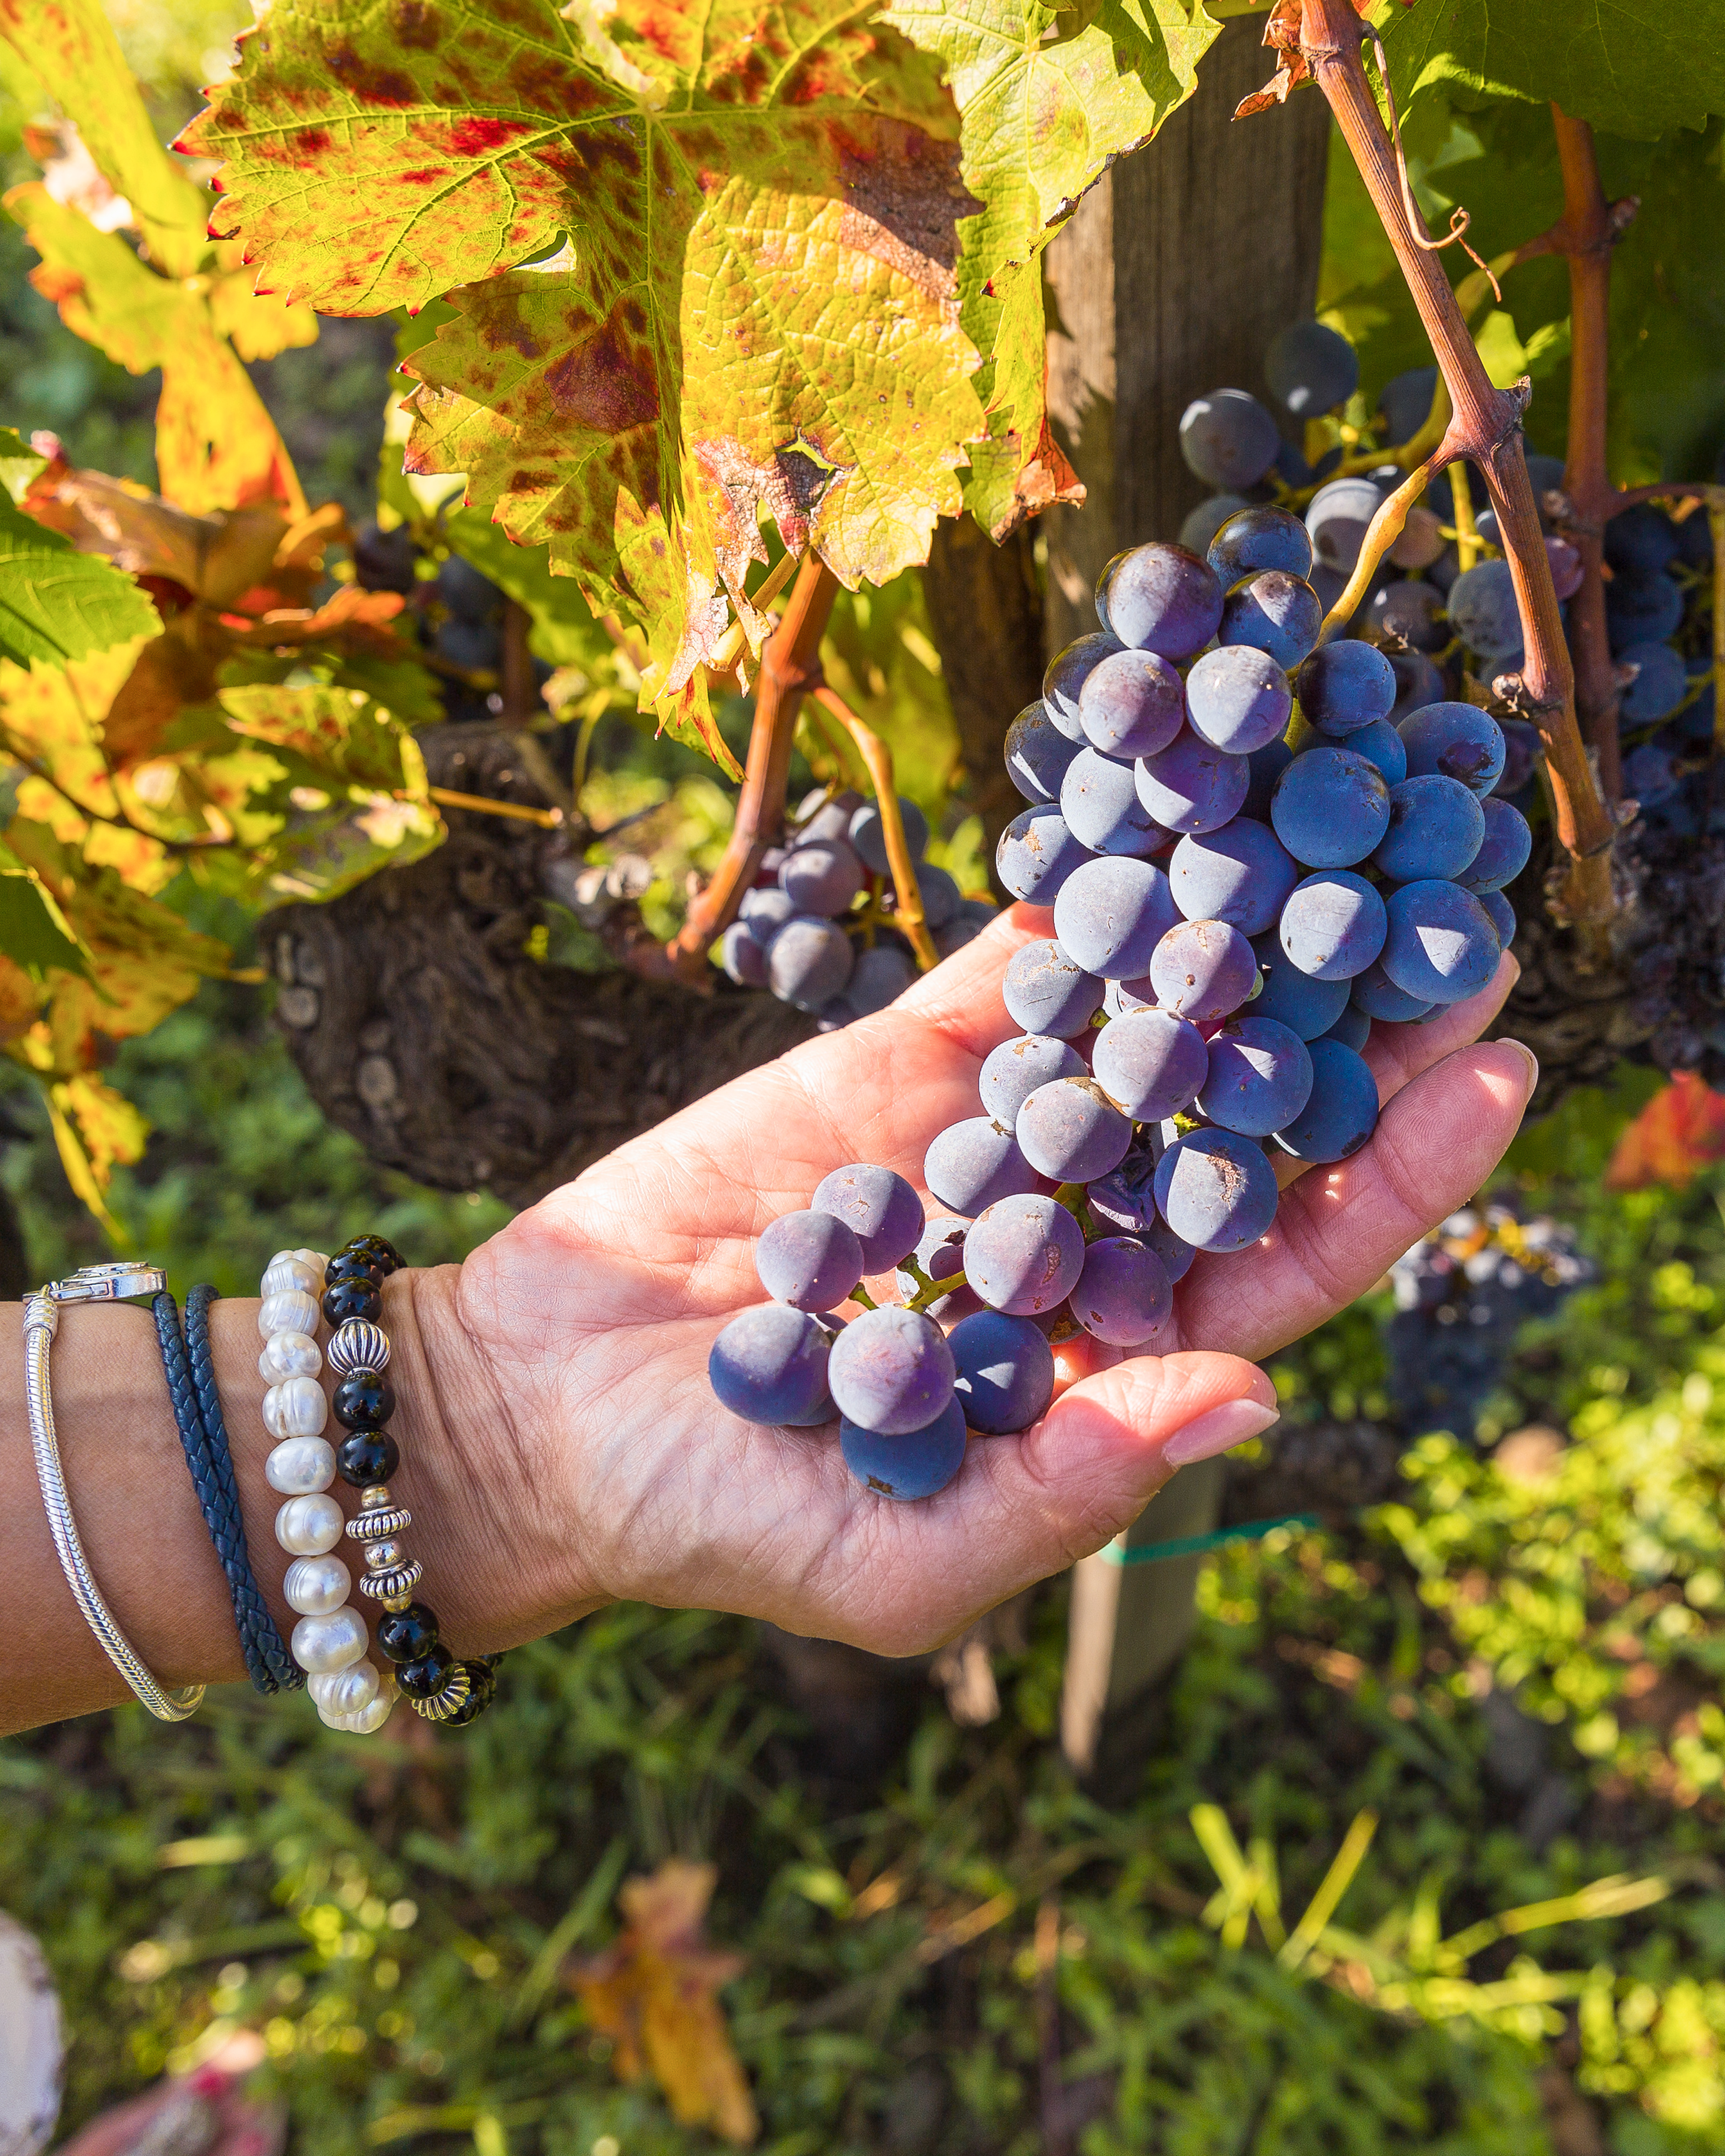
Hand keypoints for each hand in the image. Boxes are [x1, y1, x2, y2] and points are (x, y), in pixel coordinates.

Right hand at [435, 909, 1535, 1659]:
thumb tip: (1250, 1410)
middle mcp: (1079, 1246)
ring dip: (1249, 942)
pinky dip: (1090, 901)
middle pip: (1250, 1131)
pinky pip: (1016, 974)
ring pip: (1151, 1032)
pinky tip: (1175, 820)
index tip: (1491, 1080)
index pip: (1285, 1273)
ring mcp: (995, 1143)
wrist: (539, 1407)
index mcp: (1103, 1369)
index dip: (1394, 1182)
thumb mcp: (895, 1557)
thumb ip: (1068, 1492)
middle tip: (1463, 919)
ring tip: (1349, 838)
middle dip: (1356, 1033)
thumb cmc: (712, 1519)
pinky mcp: (902, 1066)